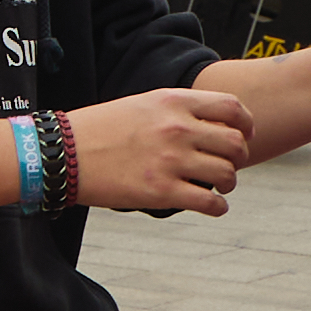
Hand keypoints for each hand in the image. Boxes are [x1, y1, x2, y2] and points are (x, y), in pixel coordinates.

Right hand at [72, 82, 249, 216]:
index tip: (244, 135)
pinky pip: (209, 203)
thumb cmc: (102, 129)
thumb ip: (178, 110)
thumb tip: (211, 127)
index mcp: (174, 102)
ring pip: (227, 175)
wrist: (64, 153)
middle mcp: (177, 129)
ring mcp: (171, 161)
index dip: (246, 124)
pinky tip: (211, 206)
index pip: (232, 108)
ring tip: (218, 187)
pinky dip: (218, 208)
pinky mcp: (161, 192)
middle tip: (228, 165)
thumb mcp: (143, 104)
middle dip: (239, 157)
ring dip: (228, 184)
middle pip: (236, 143)